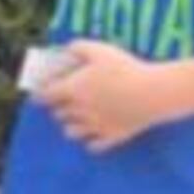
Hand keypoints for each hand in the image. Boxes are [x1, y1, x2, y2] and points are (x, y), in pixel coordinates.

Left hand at [34, 39, 171, 151]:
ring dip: (71, 125)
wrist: (153, 93)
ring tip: (78, 118)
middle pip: (58, 114)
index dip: (40, 94)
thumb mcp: (100, 50)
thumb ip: (79, 47)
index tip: (41, 92)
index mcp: (72, 90)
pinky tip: (96, 133)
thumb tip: (68, 47)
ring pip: (70, 132)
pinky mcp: (112, 137)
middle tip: (64, 100)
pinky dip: (91, 141)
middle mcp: (79, 112)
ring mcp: (95, 127)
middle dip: (58, 107)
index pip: (44, 96)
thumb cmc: (125, 69)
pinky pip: (93, 146)